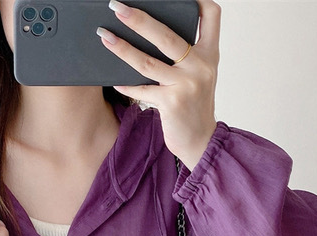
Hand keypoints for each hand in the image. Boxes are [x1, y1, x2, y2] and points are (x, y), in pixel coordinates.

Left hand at [96, 0, 219, 170]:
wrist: (201, 141)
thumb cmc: (194, 107)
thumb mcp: (199, 76)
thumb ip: (186, 55)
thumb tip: (151, 35)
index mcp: (209, 54)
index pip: (211, 16)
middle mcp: (200, 66)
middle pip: (167, 35)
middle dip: (139, 19)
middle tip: (117, 7)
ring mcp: (186, 85)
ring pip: (148, 61)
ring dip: (122, 48)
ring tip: (104, 36)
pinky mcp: (172, 103)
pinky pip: (143, 89)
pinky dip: (126, 84)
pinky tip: (113, 78)